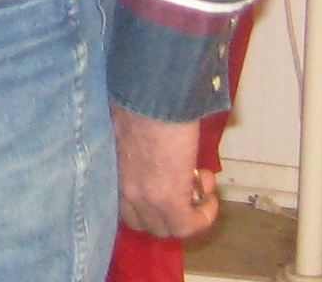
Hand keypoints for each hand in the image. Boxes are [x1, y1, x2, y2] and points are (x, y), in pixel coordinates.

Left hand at [114, 106, 217, 238]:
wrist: (152, 93)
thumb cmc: (139, 98)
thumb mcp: (127, 127)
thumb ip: (133, 146)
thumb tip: (148, 144)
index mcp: (110, 173)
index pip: (124, 209)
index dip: (148, 205)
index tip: (166, 186)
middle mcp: (123, 191)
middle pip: (146, 224)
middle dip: (169, 211)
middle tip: (186, 185)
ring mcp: (145, 198)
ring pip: (168, 228)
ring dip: (189, 213)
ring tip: (201, 182)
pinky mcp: (169, 200)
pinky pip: (190, 225)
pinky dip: (205, 214)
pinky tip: (211, 192)